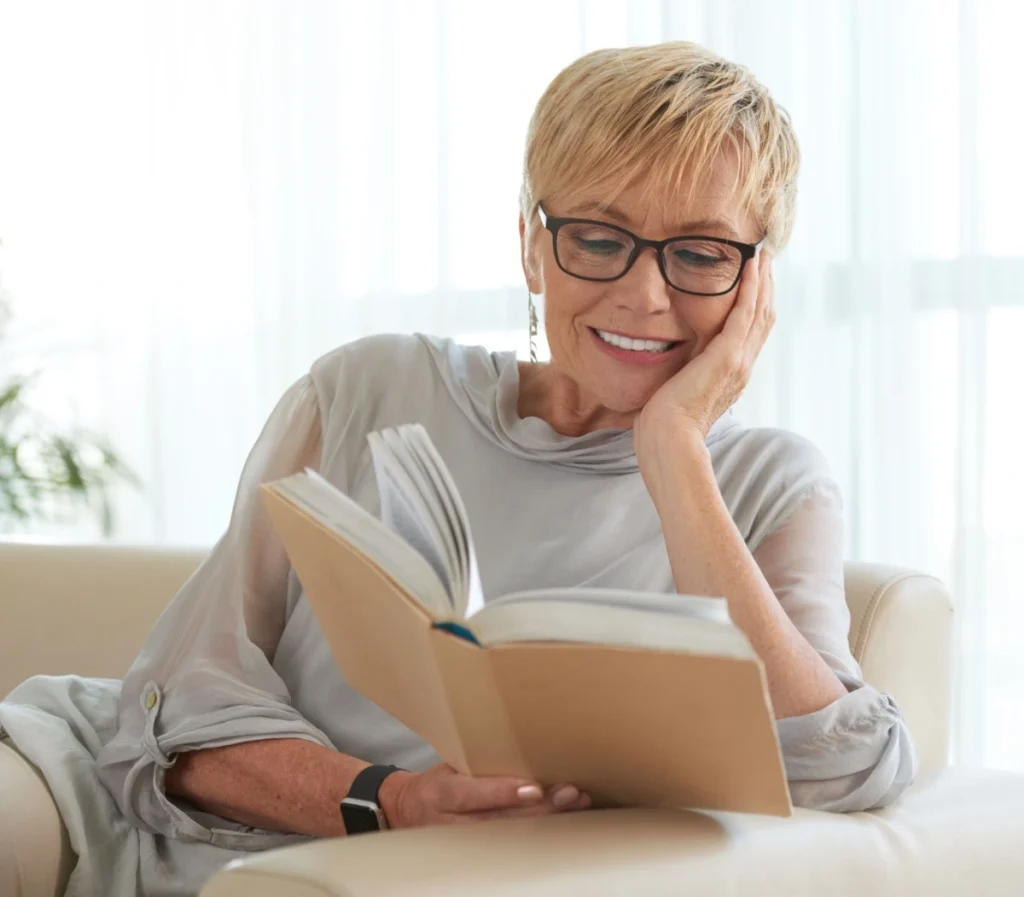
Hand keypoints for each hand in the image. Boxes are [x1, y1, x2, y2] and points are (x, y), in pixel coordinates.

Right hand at [377, 763, 590, 828]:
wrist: (407, 812)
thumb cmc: (436, 782)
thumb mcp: (448, 765)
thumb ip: (479, 764)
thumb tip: (524, 746)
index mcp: (440, 793)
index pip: (472, 796)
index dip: (503, 793)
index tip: (534, 788)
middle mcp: (450, 823)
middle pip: (498, 821)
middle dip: (538, 809)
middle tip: (570, 793)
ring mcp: (462, 845)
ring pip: (509, 836)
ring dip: (547, 820)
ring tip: (575, 803)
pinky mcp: (475, 854)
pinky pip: (510, 844)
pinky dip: (539, 830)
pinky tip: (564, 818)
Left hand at [636, 248, 774, 448]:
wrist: (668, 440)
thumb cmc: (664, 424)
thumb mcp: (677, 391)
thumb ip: (682, 373)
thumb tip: (671, 364)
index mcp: (732, 376)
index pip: (751, 334)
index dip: (756, 306)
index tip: (755, 282)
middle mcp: (742, 368)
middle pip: (763, 319)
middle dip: (765, 287)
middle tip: (766, 259)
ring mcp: (739, 361)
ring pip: (760, 312)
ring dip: (762, 281)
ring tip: (762, 255)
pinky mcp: (729, 356)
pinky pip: (746, 313)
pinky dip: (751, 288)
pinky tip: (751, 266)